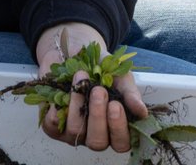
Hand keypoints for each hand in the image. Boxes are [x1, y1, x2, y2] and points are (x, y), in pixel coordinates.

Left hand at [34, 23, 147, 152]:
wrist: (73, 52)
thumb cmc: (100, 68)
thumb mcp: (120, 77)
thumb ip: (130, 94)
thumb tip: (142, 112)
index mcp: (114, 127)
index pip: (121, 143)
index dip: (118, 129)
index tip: (115, 104)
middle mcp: (95, 134)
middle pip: (98, 142)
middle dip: (97, 116)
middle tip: (98, 91)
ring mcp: (73, 132)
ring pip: (75, 131)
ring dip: (78, 102)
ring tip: (80, 77)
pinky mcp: (53, 125)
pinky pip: (53, 124)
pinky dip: (58, 104)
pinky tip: (63, 89)